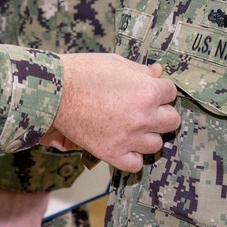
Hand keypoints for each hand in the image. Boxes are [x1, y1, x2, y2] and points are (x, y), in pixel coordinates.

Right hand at [41, 54, 178, 172]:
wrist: (55, 92)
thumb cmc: (84, 72)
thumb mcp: (116, 62)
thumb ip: (141, 70)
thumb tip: (158, 73)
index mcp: (147, 91)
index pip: (171, 92)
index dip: (160, 89)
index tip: (149, 90)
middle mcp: (143, 117)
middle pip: (172, 121)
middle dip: (161, 113)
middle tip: (145, 108)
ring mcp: (129, 138)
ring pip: (156, 144)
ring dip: (148, 135)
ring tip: (133, 127)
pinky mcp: (112, 153)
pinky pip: (136, 163)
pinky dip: (133, 156)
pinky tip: (125, 144)